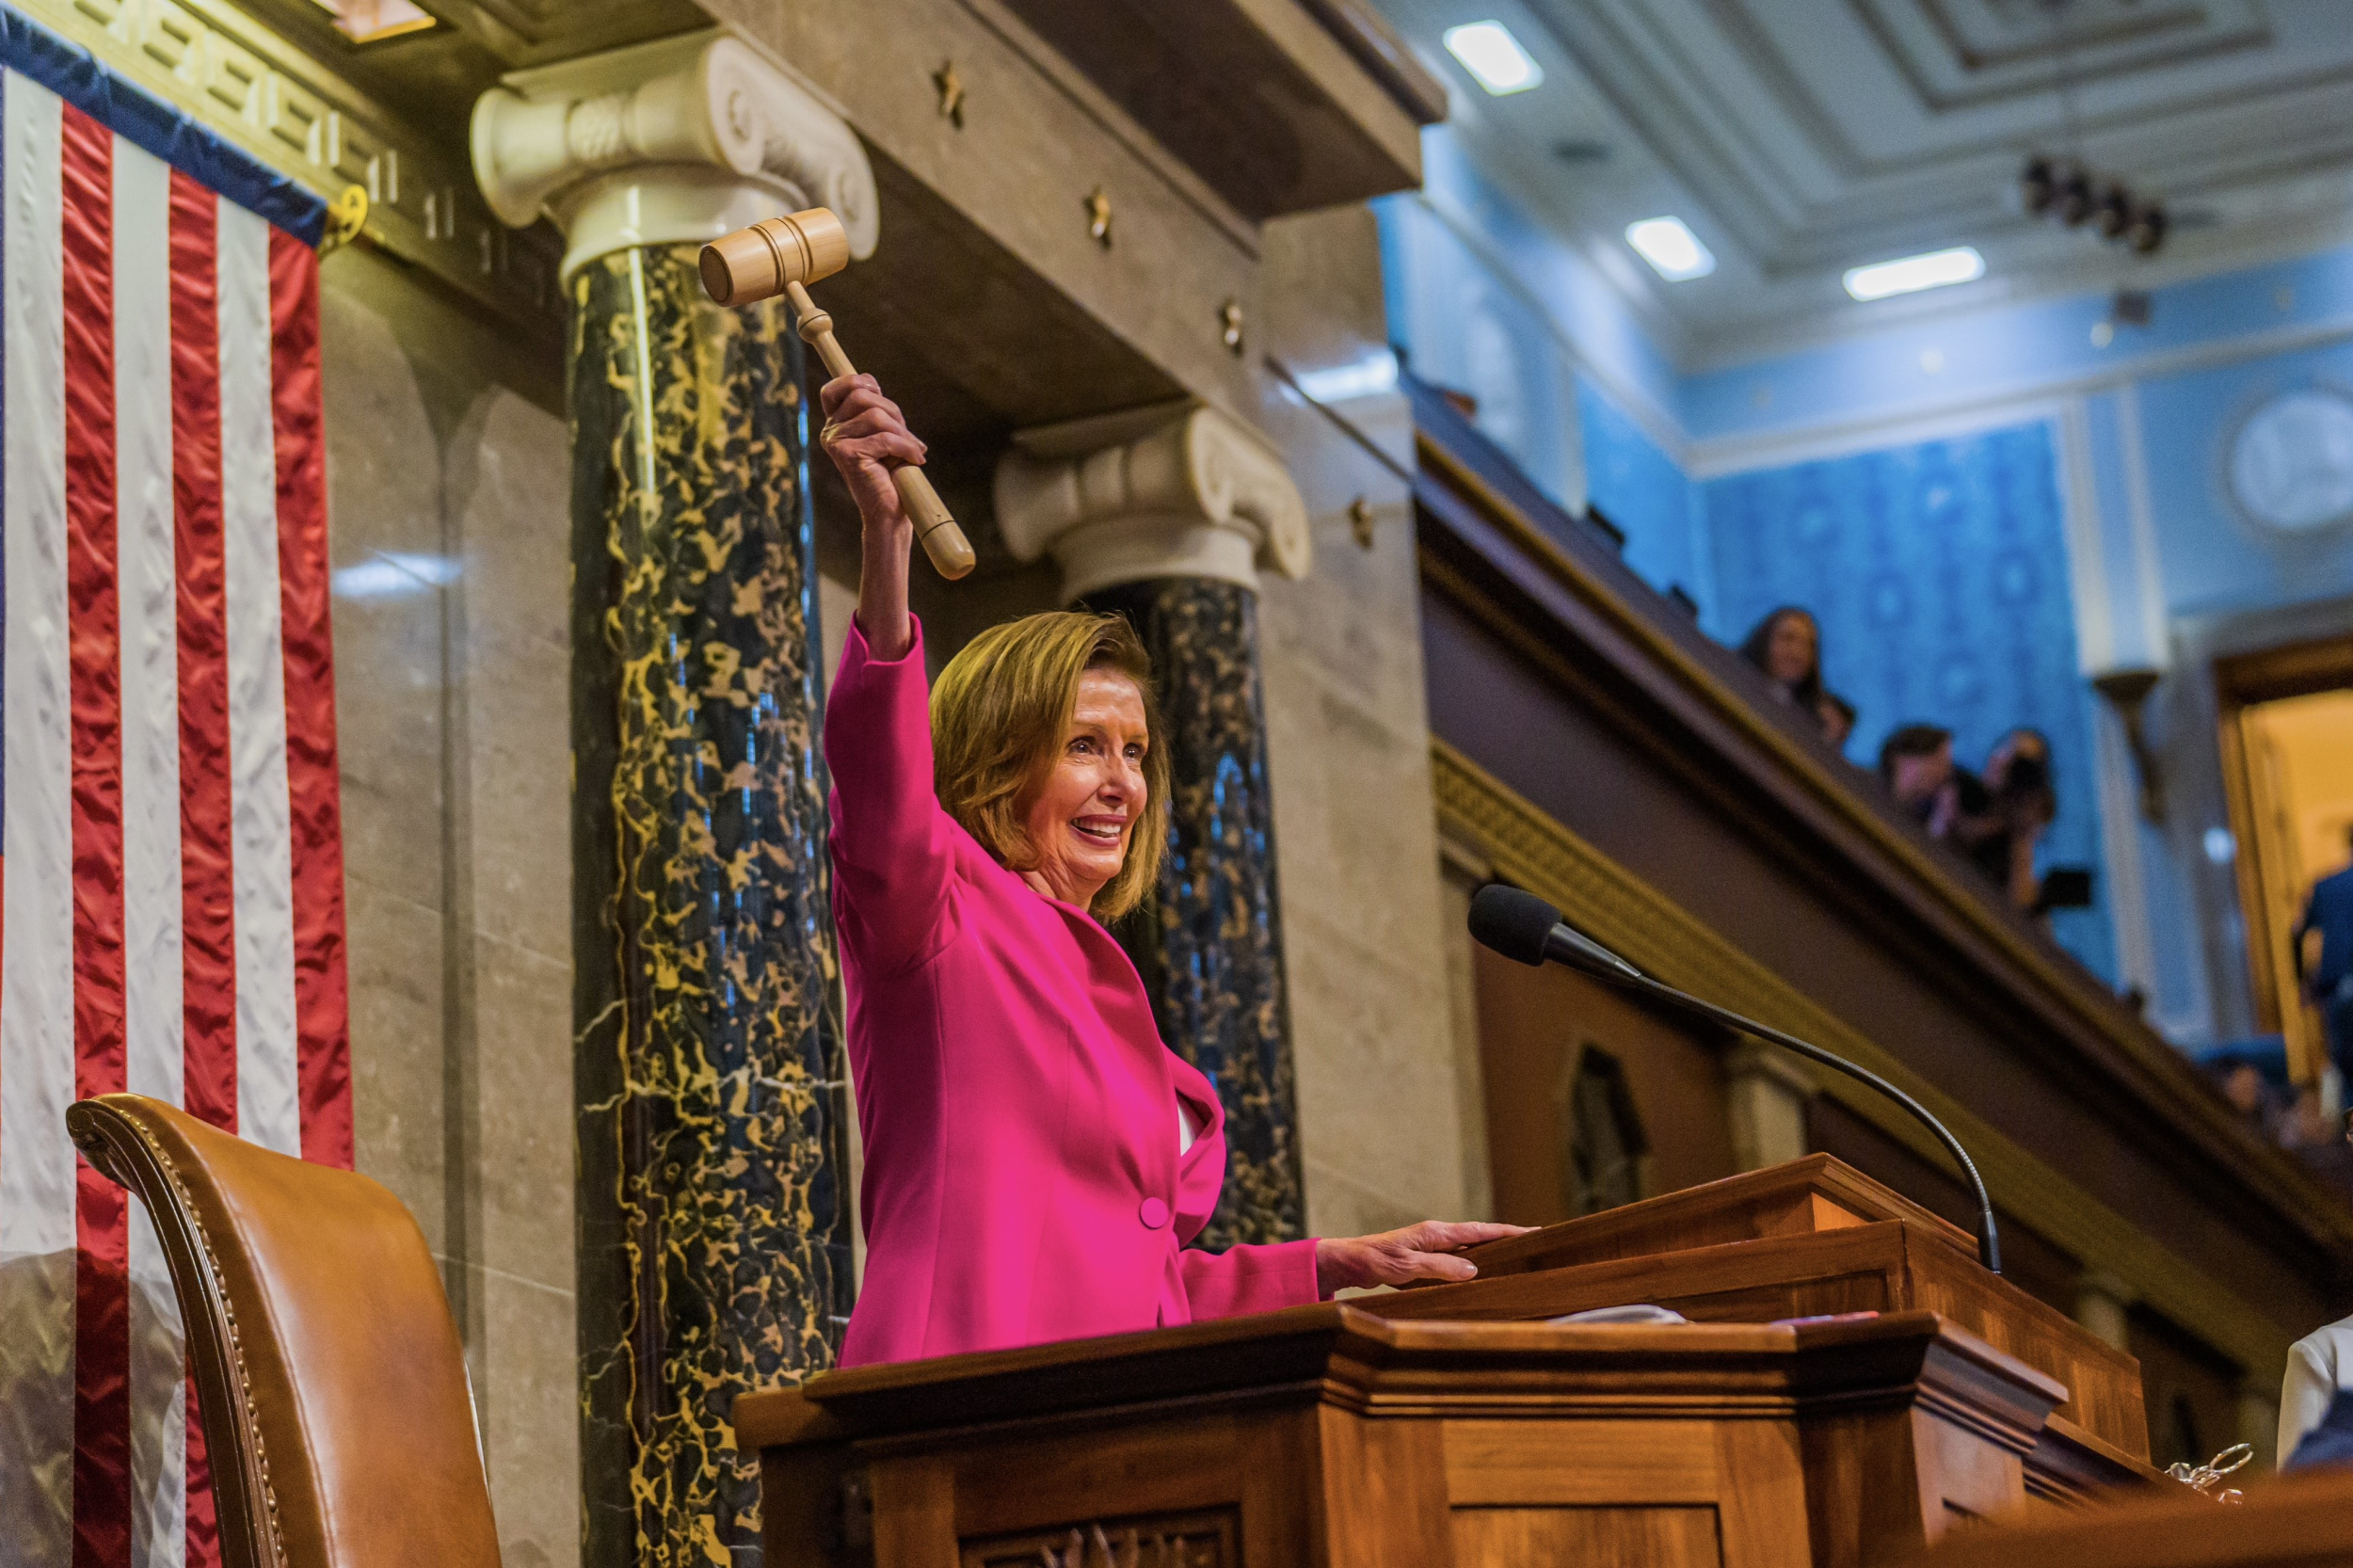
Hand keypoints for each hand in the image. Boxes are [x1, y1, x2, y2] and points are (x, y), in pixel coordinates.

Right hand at [818, 373, 925, 532]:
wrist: (890, 512)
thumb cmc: (891, 473)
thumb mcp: (885, 433)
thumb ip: (876, 409)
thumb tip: (872, 384)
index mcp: (836, 424)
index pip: (836, 388)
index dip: (860, 382)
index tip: (881, 397)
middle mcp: (830, 431)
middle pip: (862, 395)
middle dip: (892, 411)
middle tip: (905, 435)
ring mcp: (835, 442)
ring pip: (876, 416)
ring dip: (902, 432)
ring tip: (912, 451)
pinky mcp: (846, 454)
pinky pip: (884, 438)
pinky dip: (906, 447)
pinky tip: (916, 459)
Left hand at [1314, 1220, 1533, 1293]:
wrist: (1350, 1262)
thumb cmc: (1375, 1260)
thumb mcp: (1408, 1266)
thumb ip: (1439, 1267)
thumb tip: (1473, 1269)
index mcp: (1436, 1233)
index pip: (1480, 1230)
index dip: (1508, 1231)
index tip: (1534, 1232)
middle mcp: (1436, 1236)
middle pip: (1479, 1235)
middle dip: (1506, 1239)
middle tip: (1534, 1244)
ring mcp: (1430, 1247)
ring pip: (1469, 1247)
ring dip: (1491, 1251)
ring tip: (1515, 1259)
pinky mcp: (1424, 1259)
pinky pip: (1456, 1259)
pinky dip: (1473, 1263)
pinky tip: (1480, 1274)